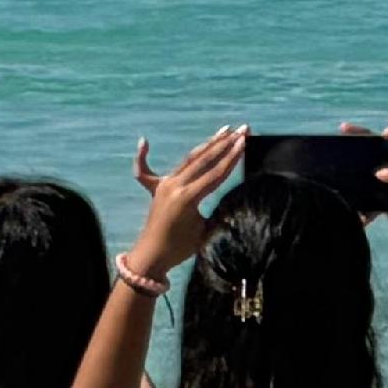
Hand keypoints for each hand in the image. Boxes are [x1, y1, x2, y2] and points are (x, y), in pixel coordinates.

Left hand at [130, 125, 246, 276]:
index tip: (244, 141)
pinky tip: (144, 141)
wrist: (151, 258)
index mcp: (188, 198)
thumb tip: (233, 201)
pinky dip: (143, 157)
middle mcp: (175, 186)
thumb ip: (217, 211)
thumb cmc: (180, 249)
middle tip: (241, 129)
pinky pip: (147, 171)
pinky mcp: (156, 189)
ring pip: (189, 159)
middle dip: (225, 144)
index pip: (216, 173)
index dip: (232, 157)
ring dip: (208, 144)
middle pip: (205, 160)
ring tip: (224, 130)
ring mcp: (165, 186)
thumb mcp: (204, 230)